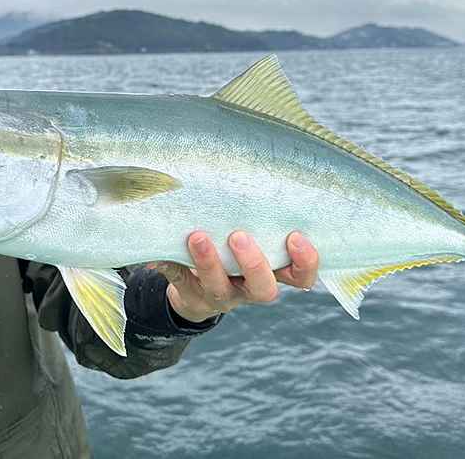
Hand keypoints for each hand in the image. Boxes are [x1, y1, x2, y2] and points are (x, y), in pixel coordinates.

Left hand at [153, 231, 318, 323]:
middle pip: (263, 289)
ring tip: (197, 237)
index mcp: (273, 274)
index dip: (305, 262)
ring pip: (219, 287)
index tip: (296, 236)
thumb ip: (261, 215)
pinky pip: (180, 281)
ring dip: (209, 262)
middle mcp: (249, 289)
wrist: (198, 289)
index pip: (302, 278)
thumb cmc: (235, 250)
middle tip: (239, 236)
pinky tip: (159, 254)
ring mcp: (221, 295)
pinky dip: (169, 265)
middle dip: (253, 264)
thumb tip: (262, 169)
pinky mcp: (191, 294)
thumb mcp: (254, 235)